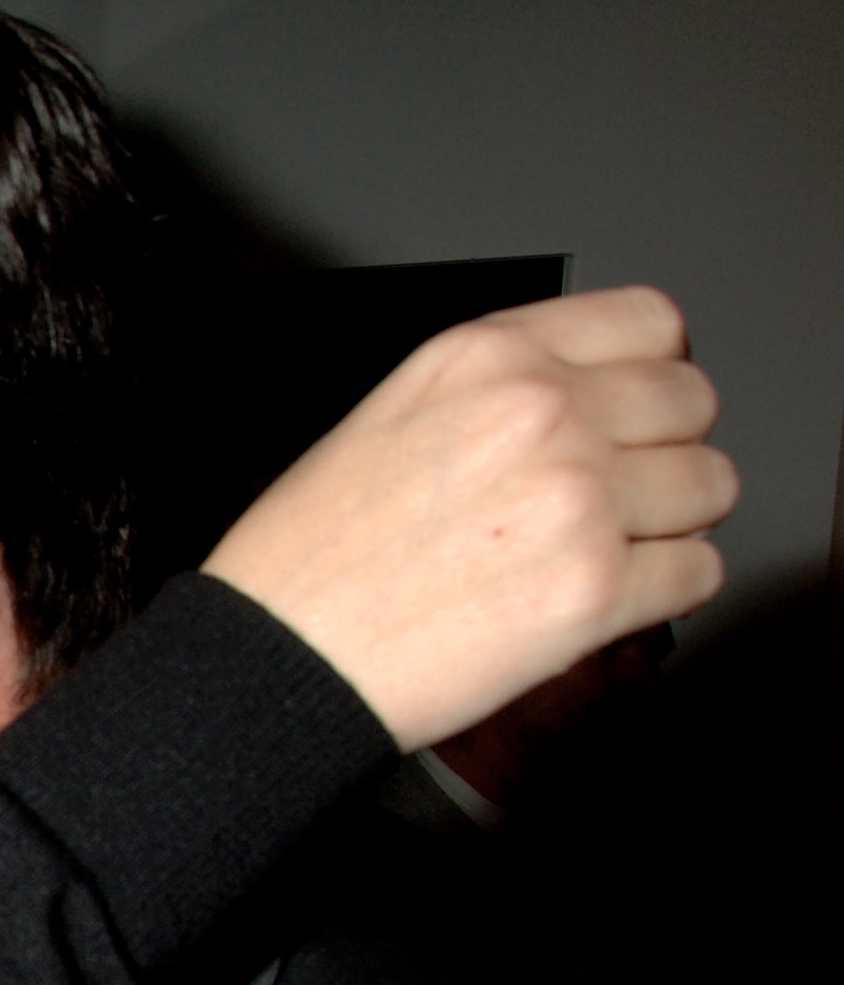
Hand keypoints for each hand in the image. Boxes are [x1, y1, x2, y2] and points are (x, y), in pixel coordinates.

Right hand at [202, 285, 736, 751]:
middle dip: (663, 451)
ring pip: (711, 486)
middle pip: (693, 402)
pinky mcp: (598, 589)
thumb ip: (497, 394)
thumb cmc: (306, 561)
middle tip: (615, 495)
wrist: (274, 660)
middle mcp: (542, 412)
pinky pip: (701, 573)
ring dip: (669, 525)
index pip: (650, 324)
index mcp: (486, 357)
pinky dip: (664, 594)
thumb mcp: (389, 417)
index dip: (653, 372)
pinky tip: (602, 601)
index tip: (640, 408)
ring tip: (600, 553)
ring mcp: (578, 497)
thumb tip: (588, 403)